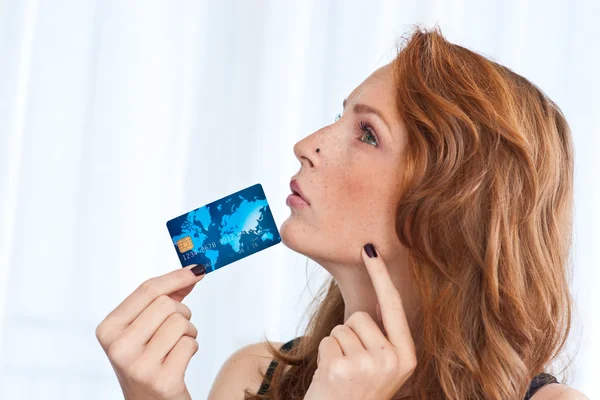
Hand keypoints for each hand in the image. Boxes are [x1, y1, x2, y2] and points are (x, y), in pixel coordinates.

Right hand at [95, 264, 206, 399]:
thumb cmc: (149, 363)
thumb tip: (192, 272)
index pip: (147, 290)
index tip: (196, 270)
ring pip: (180, 323)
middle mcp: (118, 347)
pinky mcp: (161, 381)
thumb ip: (165, 299)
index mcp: (109, 329)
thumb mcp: (145, 330)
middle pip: (166, 305)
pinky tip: (179, 361)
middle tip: (177, 329)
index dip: (176, 277)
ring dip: (188, 332)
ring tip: (177, 347)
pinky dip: (191, 348)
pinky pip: (189, 345)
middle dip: (182, 313)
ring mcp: (138, 366)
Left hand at [304, 244, 416, 399]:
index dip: (380, 276)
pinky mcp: (343, 368)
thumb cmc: (356, 391)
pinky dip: (325, 355)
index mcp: (406, 357)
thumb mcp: (380, 365)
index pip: (393, 306)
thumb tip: (375, 295)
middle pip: (360, 316)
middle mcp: (393, 361)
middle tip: (351, 365)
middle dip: (350, 332)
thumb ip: (381, 335)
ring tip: (342, 372)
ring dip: (337, 346)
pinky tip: (332, 377)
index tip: (369, 248)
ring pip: (342, 327)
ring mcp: (369, 366)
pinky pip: (328, 340)